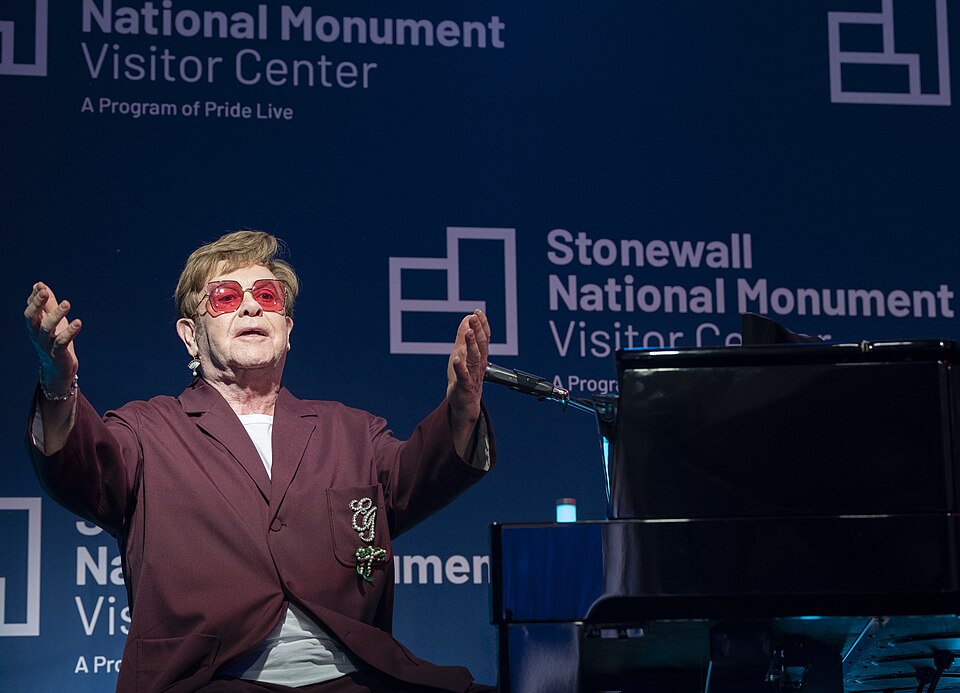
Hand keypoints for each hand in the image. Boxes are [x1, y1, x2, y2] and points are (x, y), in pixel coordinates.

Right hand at [25, 282, 80, 392]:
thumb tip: (39, 284)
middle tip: (44, 292)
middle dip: (37, 304)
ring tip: (67, 303)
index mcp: (35, 327)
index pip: (30, 311)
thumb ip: (47, 304)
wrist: (59, 371)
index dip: (33, 299)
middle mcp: (37, 336)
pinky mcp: (59, 355)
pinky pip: (62, 343)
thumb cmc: (55, 343)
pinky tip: (78, 323)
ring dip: (56, 315)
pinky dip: (69, 332)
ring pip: (47, 329)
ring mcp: (47, 346)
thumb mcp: (52, 321)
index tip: (40, 286)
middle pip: (32, 319)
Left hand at [446, 310, 490, 452]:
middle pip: (481, 345)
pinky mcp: (465, 386)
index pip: (484, 338)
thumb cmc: (463, 378)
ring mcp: (473, 375)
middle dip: (478, 331)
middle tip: (474, 318)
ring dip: (471, 345)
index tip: (478, 312)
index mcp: (479, 356)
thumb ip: (463, 337)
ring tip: (468, 333)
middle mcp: (478, 365)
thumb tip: (466, 318)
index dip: (482, 325)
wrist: (464, 404)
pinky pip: (463, 376)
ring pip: (474, 358)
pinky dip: (460, 368)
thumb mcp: (461, 354)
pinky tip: (456, 359)